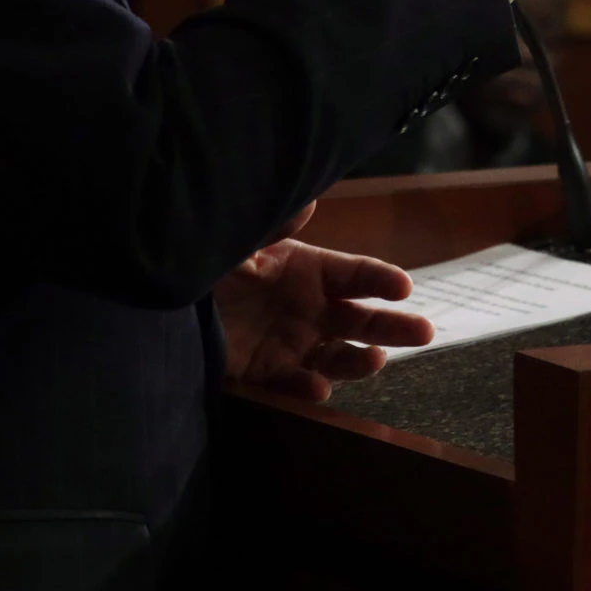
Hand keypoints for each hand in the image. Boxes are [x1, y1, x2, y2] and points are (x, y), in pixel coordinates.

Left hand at [214, 204, 435, 401]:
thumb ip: (275, 225)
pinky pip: (295, 384)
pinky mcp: (268, 373)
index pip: (357, 275)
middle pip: (363, 319)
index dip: (382, 280)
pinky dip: (309, 388)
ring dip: (360, 361)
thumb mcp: (243, 241)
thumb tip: (309, 203)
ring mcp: (293, 343)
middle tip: (425, 333)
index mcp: (309, 270)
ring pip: (340, 357)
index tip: (404, 287)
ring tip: (375, 359)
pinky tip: (318, 386)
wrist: (165, 304)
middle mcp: (309, 308)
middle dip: (395, 326)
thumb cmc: (211, 264)